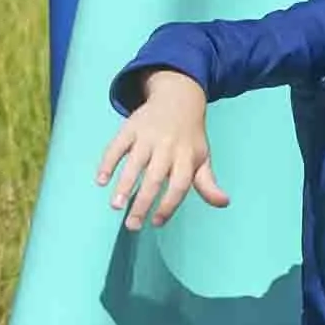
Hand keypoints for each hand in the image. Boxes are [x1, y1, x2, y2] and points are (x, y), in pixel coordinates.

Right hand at [96, 70, 229, 229]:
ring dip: (124, 184)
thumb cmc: (189, 137)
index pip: (179, 185)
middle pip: (154, 178)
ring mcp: (147, 137)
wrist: (178, 98)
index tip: (156, 223)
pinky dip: (107, 162)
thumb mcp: (201, 157)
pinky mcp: (130, 127)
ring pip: (135, 162)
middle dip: (143, 203)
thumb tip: (224, 203)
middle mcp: (167, 147)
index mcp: (186, 157)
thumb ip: (207, 183)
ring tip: (116, 206)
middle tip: (132, 226)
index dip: (169, 205)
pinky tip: (100, 181)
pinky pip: (117, 146)